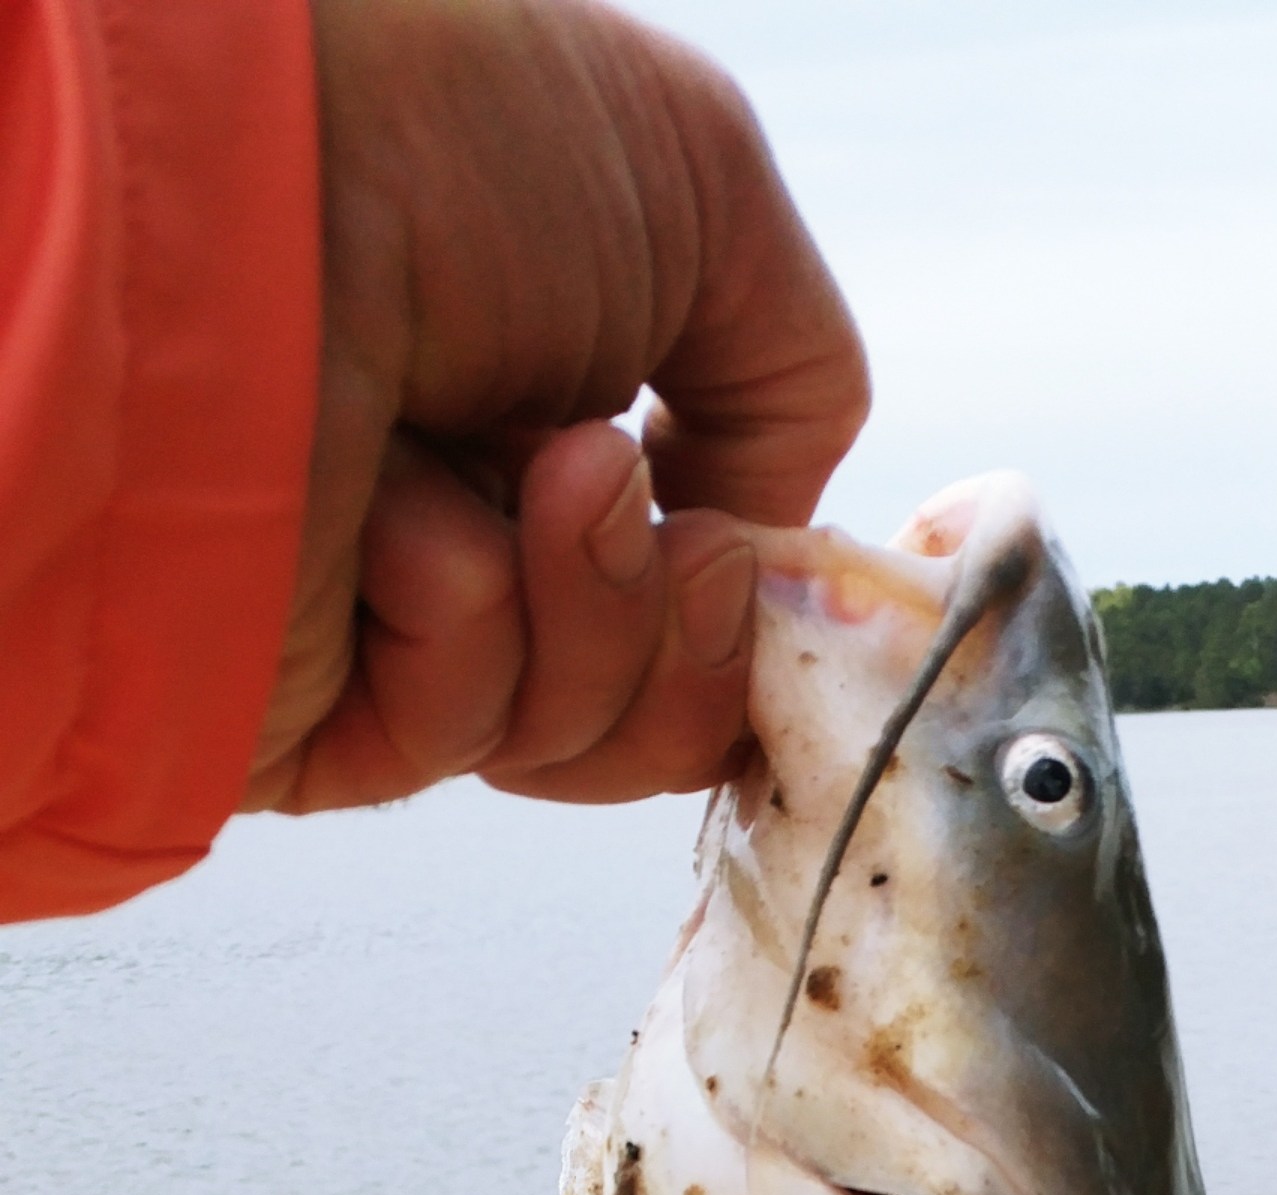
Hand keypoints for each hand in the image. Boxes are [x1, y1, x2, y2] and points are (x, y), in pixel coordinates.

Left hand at [248, 0, 868, 814]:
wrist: (234, 198)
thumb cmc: (431, 129)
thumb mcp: (706, 185)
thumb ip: (798, 376)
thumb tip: (773, 545)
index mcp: (544, 380)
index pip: (698, 566)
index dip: (752, 590)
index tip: (760, 550)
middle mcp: (468, 496)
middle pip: (661, 682)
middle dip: (688, 623)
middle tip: (620, 489)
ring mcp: (387, 610)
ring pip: (582, 728)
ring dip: (592, 613)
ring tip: (526, 479)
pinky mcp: (311, 702)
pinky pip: (468, 738)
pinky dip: (468, 632)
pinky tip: (403, 530)